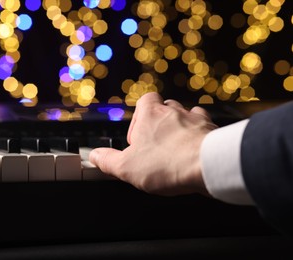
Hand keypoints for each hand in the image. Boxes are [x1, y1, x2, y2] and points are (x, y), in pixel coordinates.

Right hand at [89, 92, 217, 195]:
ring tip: (176, 149)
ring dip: (180, 129)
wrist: (208, 165)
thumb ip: (108, 161)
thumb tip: (94, 156)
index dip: (140, 118)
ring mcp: (195, 119)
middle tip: (156, 147)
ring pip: (186, 116)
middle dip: (160, 125)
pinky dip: (199, 135)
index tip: (137, 140)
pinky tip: (196, 150)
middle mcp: (174, 111)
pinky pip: (205, 127)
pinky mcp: (213, 130)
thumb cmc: (166, 164)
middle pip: (165, 109)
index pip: (145, 101)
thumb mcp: (126, 167)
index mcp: (150, 115)